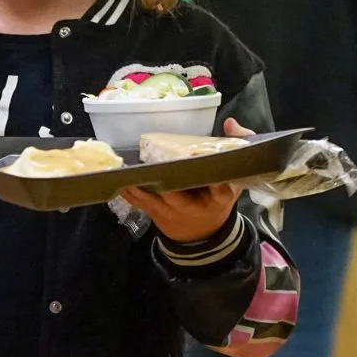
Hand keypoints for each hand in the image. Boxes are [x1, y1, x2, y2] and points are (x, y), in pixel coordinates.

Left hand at [121, 117, 251, 243]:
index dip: (213, 179)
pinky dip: (129, 193)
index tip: (201, 158)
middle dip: (168, 180)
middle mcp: (195, 207)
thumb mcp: (235, 177)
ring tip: (131, 169)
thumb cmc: (218, 197)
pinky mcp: (156, 215)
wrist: (203, 234)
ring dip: (142, 185)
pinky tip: (120, 180)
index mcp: (219, 198)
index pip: (220, 190)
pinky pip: (140, 204)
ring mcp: (173, 213)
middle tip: (158, 160)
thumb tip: (229, 122)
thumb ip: (236, 147)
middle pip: (180, 195)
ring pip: (156, 200)